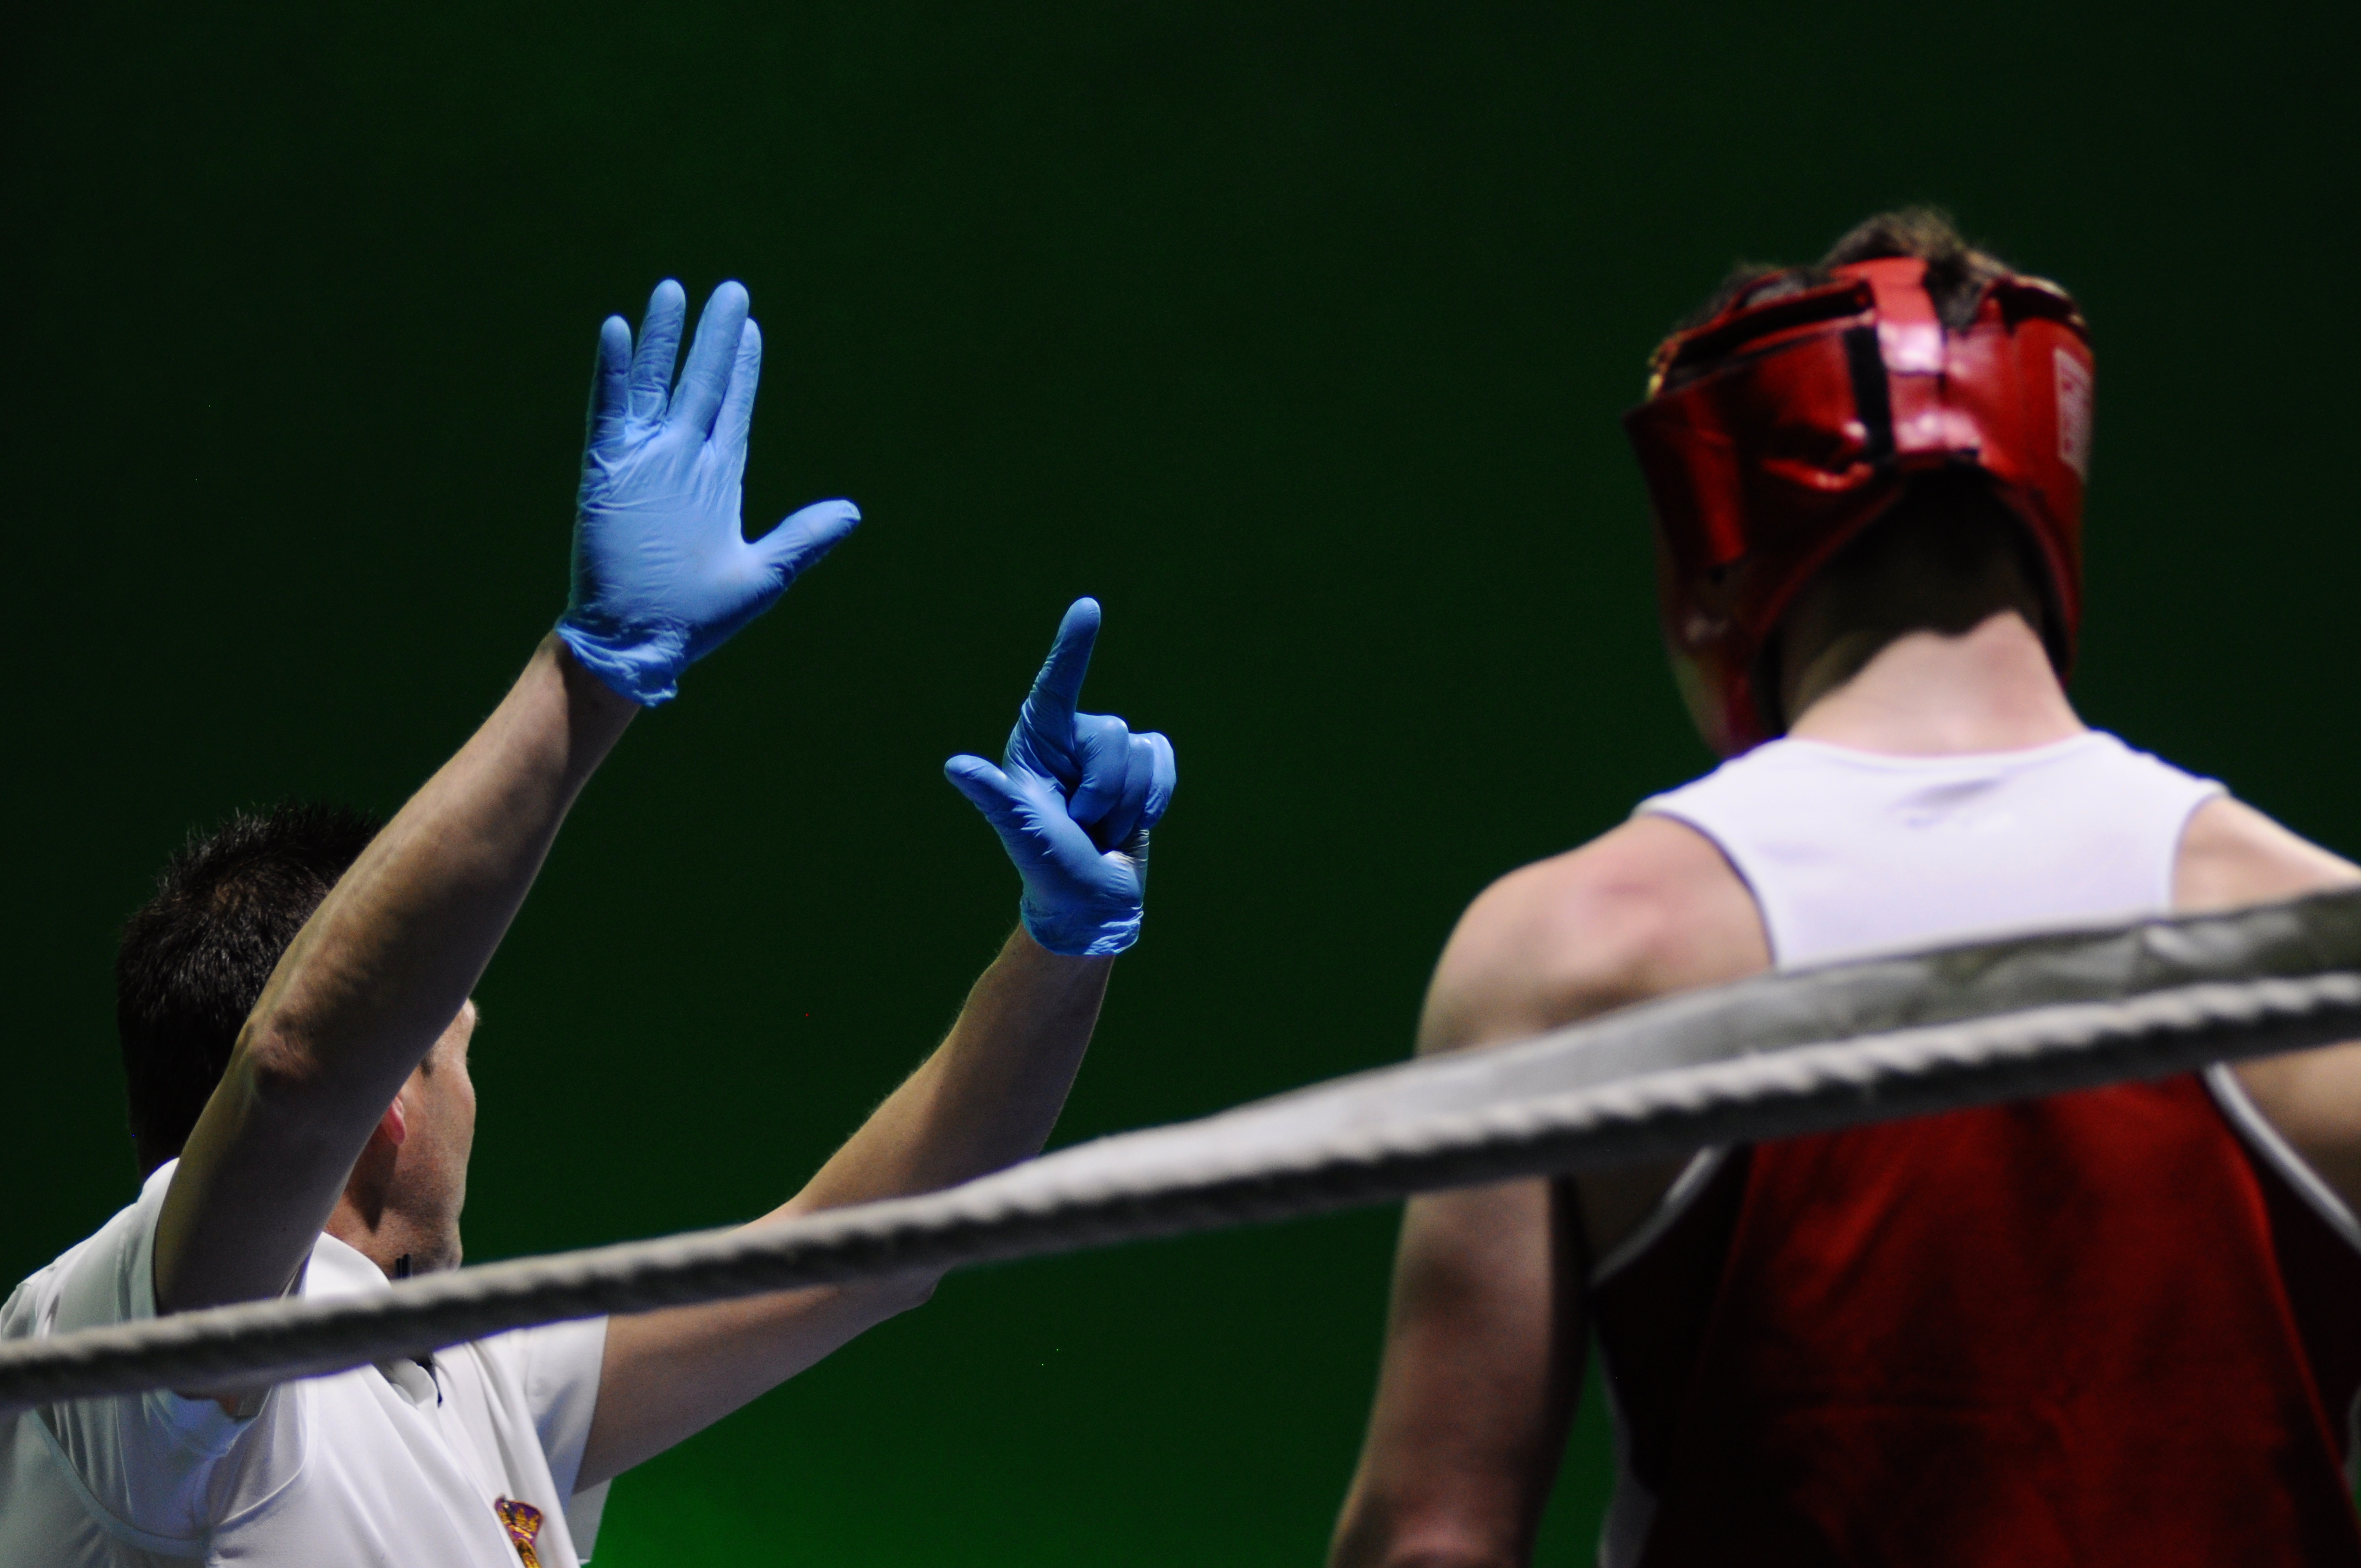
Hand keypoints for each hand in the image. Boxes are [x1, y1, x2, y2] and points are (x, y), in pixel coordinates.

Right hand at [557, 279, 860, 704]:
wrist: (643, 645)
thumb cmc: (698, 619)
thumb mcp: (765, 576)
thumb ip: (804, 539)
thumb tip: (854, 511)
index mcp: (718, 479)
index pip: (734, 408)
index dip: (743, 367)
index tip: (752, 328)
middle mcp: (681, 460)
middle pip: (701, 382)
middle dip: (714, 338)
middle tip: (731, 289)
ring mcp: (643, 462)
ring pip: (653, 384)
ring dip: (661, 339)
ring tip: (673, 290)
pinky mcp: (607, 471)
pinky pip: (608, 411)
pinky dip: (611, 372)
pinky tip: (615, 329)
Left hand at [946, 599, 1177, 956]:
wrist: (1091, 904)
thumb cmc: (1048, 868)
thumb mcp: (1021, 831)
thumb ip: (994, 796)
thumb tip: (956, 767)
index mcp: (1035, 745)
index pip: (1055, 687)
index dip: (1074, 648)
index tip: (1088, 608)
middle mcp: (1071, 742)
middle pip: (1110, 733)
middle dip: (1104, 790)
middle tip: (1083, 824)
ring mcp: (1107, 755)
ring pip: (1140, 752)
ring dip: (1127, 804)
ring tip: (1101, 829)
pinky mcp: (1140, 769)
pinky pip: (1162, 761)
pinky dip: (1154, 797)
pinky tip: (1131, 823)